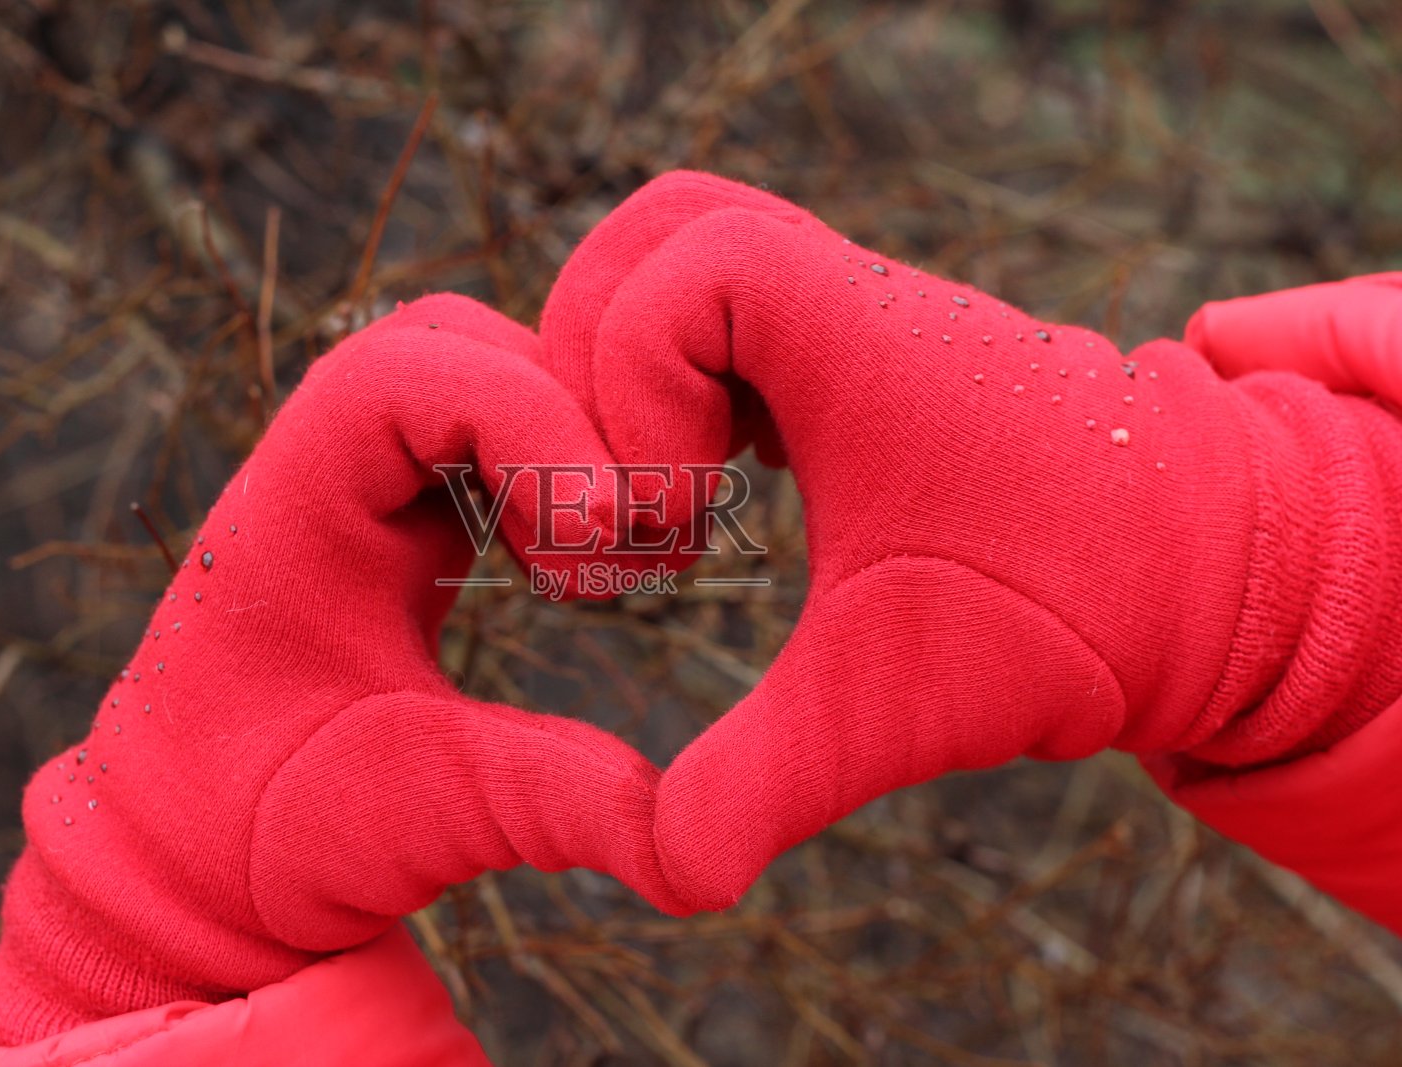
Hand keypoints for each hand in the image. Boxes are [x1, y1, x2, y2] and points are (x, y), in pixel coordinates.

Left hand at [0, 295, 684, 1043]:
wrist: (194, 864)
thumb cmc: (270, 844)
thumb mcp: (413, 820)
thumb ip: (549, 809)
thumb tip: (699, 851)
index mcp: (293, 517)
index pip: (401, 377)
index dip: (523, 417)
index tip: (596, 536)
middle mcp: (323, 473)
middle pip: (457, 347)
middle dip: (566, 421)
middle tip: (621, 550)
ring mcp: (361, 485)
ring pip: (481, 374)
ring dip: (568, 436)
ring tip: (612, 556)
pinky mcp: (399, 514)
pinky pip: (488, 432)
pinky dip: (556, 468)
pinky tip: (584, 561)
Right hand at [538, 172, 1401, 912]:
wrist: (1214, 574)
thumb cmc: (1065, 621)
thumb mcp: (890, 710)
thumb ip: (765, 784)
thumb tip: (666, 872)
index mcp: (863, 349)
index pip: (693, 264)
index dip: (631, 376)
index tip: (677, 511)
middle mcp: (857, 304)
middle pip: (667, 229)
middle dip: (602, 359)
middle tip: (641, 494)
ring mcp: (862, 316)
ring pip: (699, 255)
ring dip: (643, 363)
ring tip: (670, 491)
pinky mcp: (870, 351)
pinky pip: (743, 305)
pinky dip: (693, 373)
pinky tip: (717, 482)